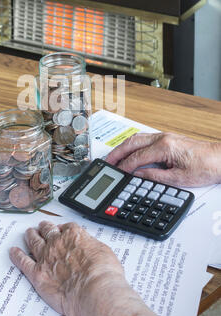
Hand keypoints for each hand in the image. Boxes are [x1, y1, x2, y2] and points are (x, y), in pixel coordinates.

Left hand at [10, 221, 158, 315]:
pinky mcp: (37, 273)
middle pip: (48, 231)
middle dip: (45, 228)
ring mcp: (46, 257)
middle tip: (42, 226)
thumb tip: (90, 247)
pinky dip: (17, 256)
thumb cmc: (102, 273)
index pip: (66, 227)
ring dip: (30, 236)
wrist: (94, 290)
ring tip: (28, 233)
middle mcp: (58, 242)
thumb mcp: (103, 251)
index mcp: (74, 234)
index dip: (62, 228)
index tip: (61, 229)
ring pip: (34, 242)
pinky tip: (13, 252)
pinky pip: (23, 262)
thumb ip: (91, 246)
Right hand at [106, 132, 220, 187]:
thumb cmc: (205, 167)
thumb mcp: (179, 178)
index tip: (116, 173)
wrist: (219, 159)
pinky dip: (132, 145)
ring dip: (123, 147)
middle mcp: (162, 138)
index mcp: (164, 147)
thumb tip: (137, 176)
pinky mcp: (167, 139)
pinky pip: (144, 139)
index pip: (137, 157)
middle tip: (106, 163)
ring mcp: (164, 136)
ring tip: (113, 158)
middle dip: (117, 153)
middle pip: (132, 143)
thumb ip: (155, 176)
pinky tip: (129, 152)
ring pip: (137, 138)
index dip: (124, 167)